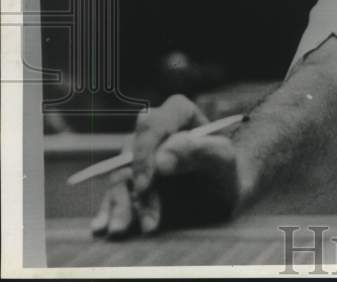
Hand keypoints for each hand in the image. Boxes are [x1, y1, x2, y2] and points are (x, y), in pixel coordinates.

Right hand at [91, 95, 244, 238]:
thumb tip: (162, 157)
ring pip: (119, 177)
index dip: (144, 153)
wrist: (222, 195)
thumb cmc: (226, 171)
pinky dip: (108, 210)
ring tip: (125, 230)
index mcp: (177, 113)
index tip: (146, 185)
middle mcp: (153, 132)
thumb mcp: (224, 160)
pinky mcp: (130, 181)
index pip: (152, 125)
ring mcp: (139, 156)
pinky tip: (103, 225)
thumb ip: (201, 151)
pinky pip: (113, 192)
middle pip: (130, 154)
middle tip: (146, 221)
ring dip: (121, 205)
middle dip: (132, 190)